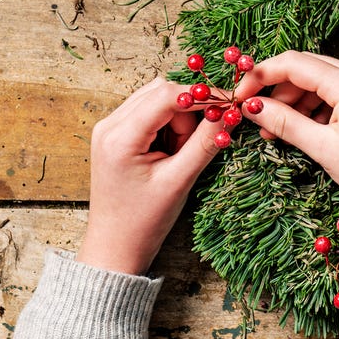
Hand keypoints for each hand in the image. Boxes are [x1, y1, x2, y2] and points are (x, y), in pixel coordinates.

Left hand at [75, 78, 224, 274]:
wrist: (116, 245)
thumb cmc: (144, 220)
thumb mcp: (180, 181)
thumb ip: (206, 143)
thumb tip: (230, 113)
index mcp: (120, 137)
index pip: (167, 95)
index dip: (202, 96)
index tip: (229, 105)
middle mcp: (109, 125)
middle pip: (161, 92)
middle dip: (188, 112)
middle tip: (195, 145)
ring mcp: (110, 128)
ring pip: (157, 99)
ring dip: (179, 119)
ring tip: (180, 154)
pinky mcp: (116, 134)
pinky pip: (150, 112)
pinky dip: (169, 125)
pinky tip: (170, 151)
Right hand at [237, 51, 338, 254]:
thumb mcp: (324, 149)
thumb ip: (285, 123)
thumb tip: (252, 107)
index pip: (295, 63)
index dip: (261, 76)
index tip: (241, 96)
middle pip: (311, 68)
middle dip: (280, 90)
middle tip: (258, 117)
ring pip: (327, 82)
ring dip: (300, 101)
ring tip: (281, 131)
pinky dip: (322, 108)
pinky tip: (309, 130)